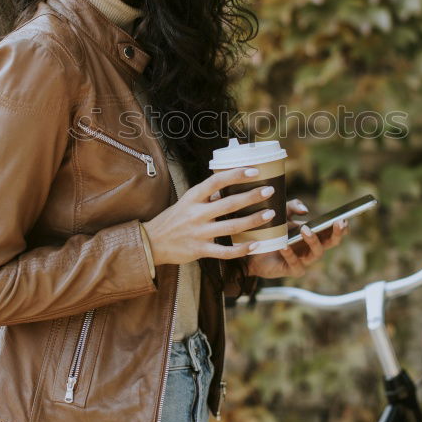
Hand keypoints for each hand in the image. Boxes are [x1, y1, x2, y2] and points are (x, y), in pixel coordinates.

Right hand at [142, 166, 277, 265]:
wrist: (151, 243)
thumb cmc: (173, 220)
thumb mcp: (186, 202)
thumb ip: (206, 195)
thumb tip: (228, 184)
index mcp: (193, 197)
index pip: (216, 181)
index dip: (236, 174)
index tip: (254, 170)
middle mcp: (196, 213)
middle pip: (229, 203)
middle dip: (252, 196)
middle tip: (270, 191)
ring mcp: (198, 233)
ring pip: (231, 226)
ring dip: (253, 220)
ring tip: (270, 214)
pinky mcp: (200, 250)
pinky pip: (225, 251)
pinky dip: (242, 249)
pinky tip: (256, 244)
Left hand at [245, 199, 348, 277]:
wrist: (251, 249)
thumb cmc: (270, 231)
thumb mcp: (281, 214)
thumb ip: (292, 207)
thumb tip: (305, 210)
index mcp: (313, 234)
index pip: (332, 231)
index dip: (341, 227)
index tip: (344, 218)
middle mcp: (312, 248)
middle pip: (331, 243)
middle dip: (337, 233)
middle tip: (338, 222)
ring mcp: (304, 260)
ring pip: (317, 253)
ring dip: (313, 240)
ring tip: (305, 229)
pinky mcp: (292, 270)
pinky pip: (296, 264)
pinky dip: (290, 254)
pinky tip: (284, 246)